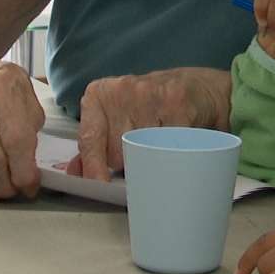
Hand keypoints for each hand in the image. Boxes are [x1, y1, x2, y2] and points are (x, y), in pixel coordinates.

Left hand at [67, 67, 230, 180]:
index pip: (89, 139)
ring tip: (161, 143)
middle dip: (128, 162)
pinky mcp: (177, 103)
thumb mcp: (118, 118)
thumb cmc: (153, 107)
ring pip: (142, 151)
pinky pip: (169, 145)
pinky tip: (179, 140)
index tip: (98, 186)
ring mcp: (150, 94)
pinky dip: (174, 151)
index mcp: (100, 93)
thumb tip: (74, 172)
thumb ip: (94, 144)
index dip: (92, 167)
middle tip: (143, 149)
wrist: (200, 88)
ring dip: (152, 157)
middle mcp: (121, 90)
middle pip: (116, 151)